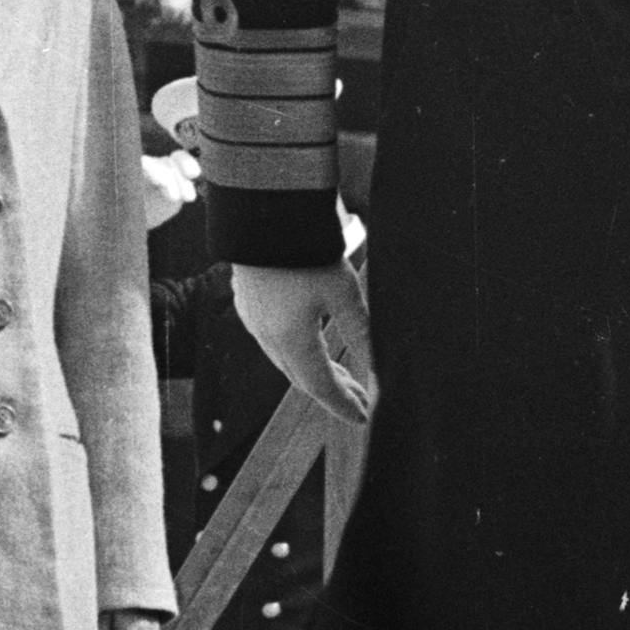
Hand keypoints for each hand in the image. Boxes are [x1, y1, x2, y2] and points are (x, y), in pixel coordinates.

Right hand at [231, 260, 377, 424]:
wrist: (263, 211)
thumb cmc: (306, 249)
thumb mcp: (343, 292)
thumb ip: (362, 332)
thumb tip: (380, 368)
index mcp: (290, 339)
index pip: (320, 386)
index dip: (342, 405)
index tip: (363, 417)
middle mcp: (267, 335)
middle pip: (301, 377)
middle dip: (332, 391)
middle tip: (360, 398)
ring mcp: (254, 319)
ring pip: (286, 360)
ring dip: (315, 371)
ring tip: (342, 374)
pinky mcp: (249, 302)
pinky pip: (273, 341)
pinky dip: (297, 352)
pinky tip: (311, 343)